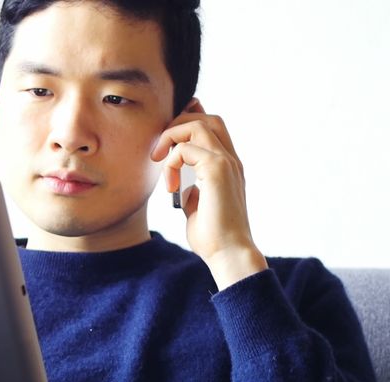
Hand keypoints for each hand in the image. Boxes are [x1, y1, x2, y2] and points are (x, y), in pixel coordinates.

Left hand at [151, 99, 267, 288]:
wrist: (229, 254)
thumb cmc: (214, 238)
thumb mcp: (197, 207)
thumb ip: (192, 189)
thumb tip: (180, 184)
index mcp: (228, 167)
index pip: (213, 128)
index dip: (188, 124)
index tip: (165, 145)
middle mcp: (231, 160)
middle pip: (207, 119)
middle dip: (178, 125)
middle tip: (159, 152)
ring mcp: (227, 163)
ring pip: (198, 124)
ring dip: (172, 137)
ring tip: (159, 161)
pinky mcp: (217, 170)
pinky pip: (186, 148)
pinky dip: (171, 164)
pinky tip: (170, 188)